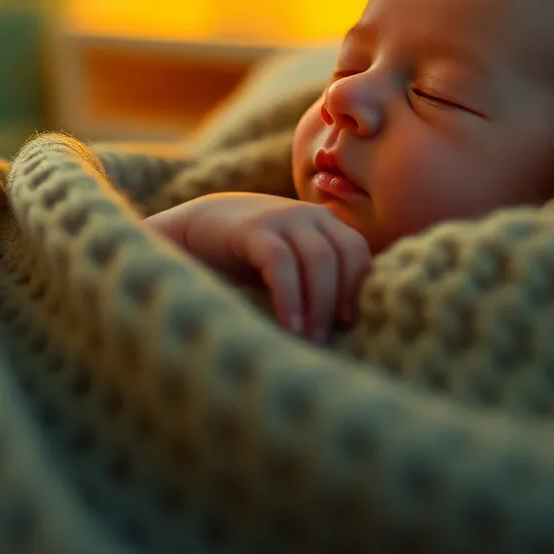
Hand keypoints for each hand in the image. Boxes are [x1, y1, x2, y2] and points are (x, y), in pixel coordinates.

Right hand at [146, 193, 370, 342]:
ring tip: (311, 339)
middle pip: (344, 253)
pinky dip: (289, 296)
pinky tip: (289, 324)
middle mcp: (308, 214)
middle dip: (341, 298)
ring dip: (319, 303)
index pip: (357, 250)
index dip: (358, 285)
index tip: (349, 322)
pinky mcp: (253, 228)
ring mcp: (281, 217)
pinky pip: (281, 263)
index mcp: (322, 222)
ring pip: (318, 258)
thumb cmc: (248, 256)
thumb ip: (315, 276)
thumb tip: (345, 322)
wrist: (195, 229)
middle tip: (328, 337)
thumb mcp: (290, 261)